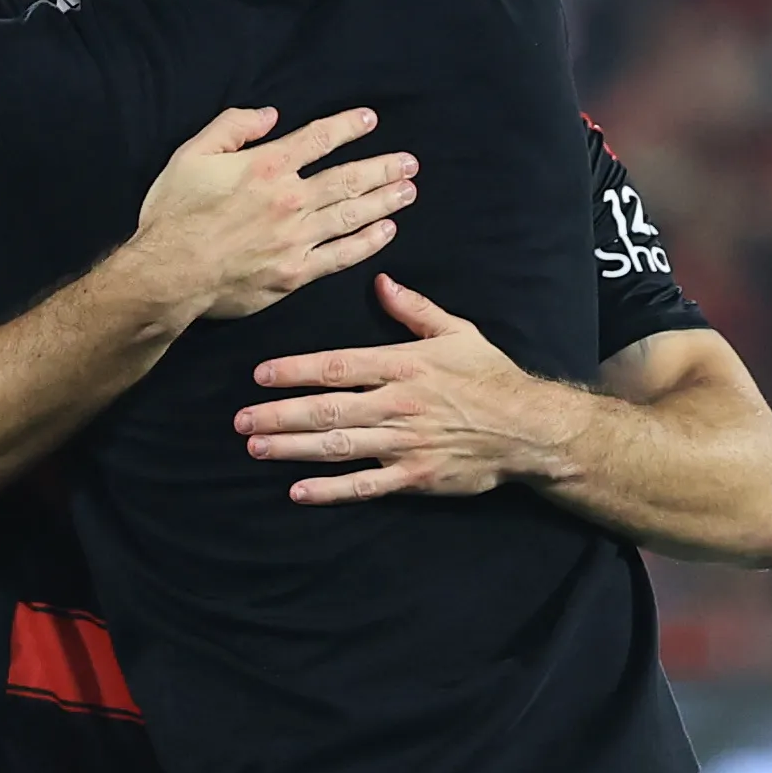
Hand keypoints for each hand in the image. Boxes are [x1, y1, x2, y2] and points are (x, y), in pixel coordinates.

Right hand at [131, 106, 416, 323]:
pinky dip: (367, 242)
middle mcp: (290, 199)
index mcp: (266, 166)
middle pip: (347, 178)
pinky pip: (341, 255)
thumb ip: (230, 127)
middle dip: (383, 167)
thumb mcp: (190, 155)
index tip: (370, 120)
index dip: (347, 126)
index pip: (318, 139)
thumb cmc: (174, 215)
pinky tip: (386, 231)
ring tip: (408, 190)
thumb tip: (269, 115)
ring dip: (384, 200)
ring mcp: (296, 239)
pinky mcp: (295, 273)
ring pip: (352, 214)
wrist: (167, 274)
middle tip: (409, 163)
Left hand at [236, 275, 562, 503]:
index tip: (259, 375)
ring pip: (339, 445)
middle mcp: (398, 403)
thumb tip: (380, 281)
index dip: (294, 370)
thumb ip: (414, 309)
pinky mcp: (416, 477)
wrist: (531, 428)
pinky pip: (366, 485)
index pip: (337, 366)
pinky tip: (298, 491)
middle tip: (241, 419)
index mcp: (403, 365)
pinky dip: (331, 490)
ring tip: (256, 447)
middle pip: (327, 408)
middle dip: (279, 414)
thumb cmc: (490, 376)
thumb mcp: (457, 332)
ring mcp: (405, 442)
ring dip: (293, 448)